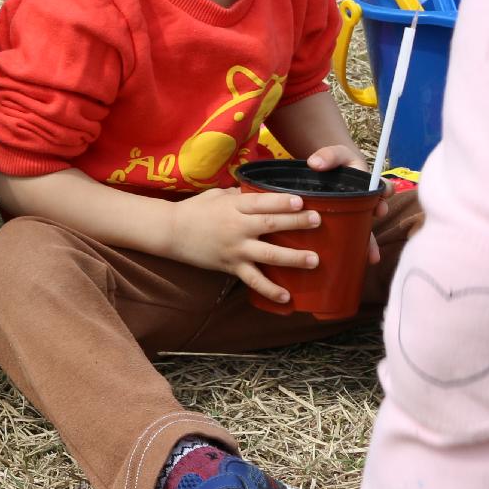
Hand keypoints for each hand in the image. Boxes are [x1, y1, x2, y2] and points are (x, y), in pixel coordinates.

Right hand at [164, 187, 320, 305]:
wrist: (171, 231)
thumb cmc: (195, 209)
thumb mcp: (217, 195)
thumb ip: (241, 194)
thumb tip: (264, 191)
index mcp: (233, 206)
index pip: (261, 202)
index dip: (281, 201)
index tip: (300, 201)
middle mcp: (236, 227)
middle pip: (269, 224)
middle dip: (295, 223)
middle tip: (318, 221)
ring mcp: (235, 249)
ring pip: (268, 254)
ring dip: (292, 257)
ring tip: (314, 260)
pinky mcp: (231, 266)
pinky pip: (253, 280)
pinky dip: (270, 290)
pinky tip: (287, 297)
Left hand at [305, 142, 394, 262]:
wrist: (324, 170)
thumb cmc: (334, 162)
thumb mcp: (335, 154)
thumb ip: (328, 155)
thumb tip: (315, 163)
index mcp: (367, 184)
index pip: (382, 188)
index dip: (385, 193)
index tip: (382, 197)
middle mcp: (365, 201)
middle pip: (374, 212)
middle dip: (377, 219)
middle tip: (376, 220)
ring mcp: (354, 214)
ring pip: (364, 229)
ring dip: (369, 243)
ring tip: (371, 257)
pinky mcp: (343, 223)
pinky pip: (351, 237)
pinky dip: (353, 249)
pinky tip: (354, 261)